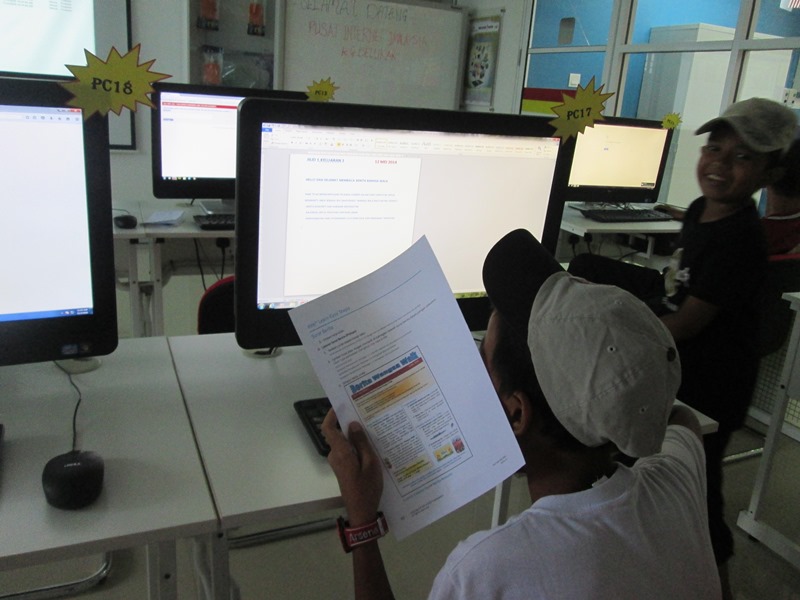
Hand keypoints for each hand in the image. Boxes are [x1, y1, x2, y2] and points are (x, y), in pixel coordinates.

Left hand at [322, 408, 383, 525]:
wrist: (362, 512)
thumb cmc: (367, 488)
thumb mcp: (370, 463)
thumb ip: (361, 443)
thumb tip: (352, 424)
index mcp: (341, 452)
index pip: (328, 428)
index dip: (331, 414)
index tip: (341, 404)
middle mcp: (336, 456)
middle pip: (338, 433)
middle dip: (349, 423)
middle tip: (366, 414)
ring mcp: (339, 463)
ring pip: (344, 443)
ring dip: (355, 435)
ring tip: (373, 429)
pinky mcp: (343, 468)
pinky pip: (348, 451)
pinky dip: (357, 446)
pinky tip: (372, 446)